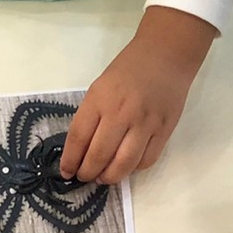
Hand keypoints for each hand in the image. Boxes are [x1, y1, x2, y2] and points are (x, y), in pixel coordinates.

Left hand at [60, 6, 217, 183]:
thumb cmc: (128, 69)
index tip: (67, 171)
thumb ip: (92, 116)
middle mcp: (121, 113)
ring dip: (110, 177)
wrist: (166, 55)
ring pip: (124, 164)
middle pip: (99, 155)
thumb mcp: (100, 87)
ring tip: (104, 177)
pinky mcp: (164, 130)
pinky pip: (147, 160)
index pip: (79, 138)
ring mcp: (145, 123)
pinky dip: (134, 169)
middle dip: (88, 173)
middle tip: (85, 177)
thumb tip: (83, 149)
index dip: (70, 160)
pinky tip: (127, 166)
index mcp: (100, 99)